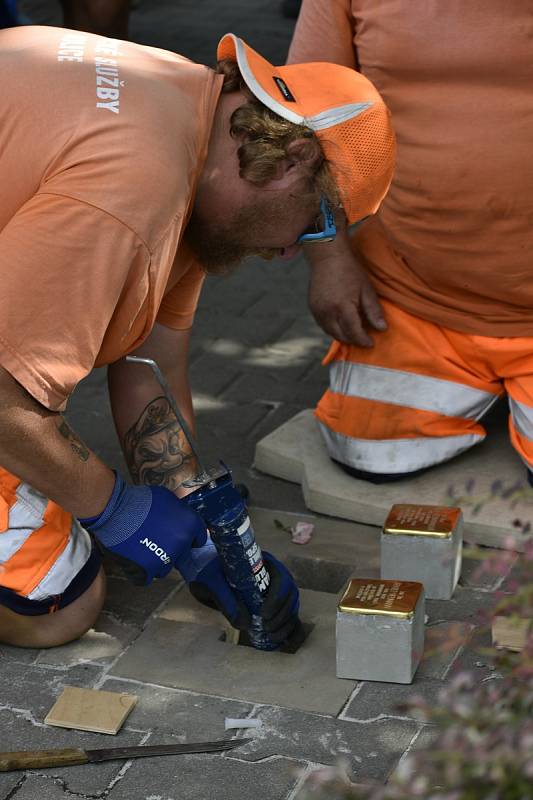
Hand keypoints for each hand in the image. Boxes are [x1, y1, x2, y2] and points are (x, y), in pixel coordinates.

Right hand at [80, 473, 206, 584]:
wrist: (117, 510)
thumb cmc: (140, 500)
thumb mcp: (168, 498)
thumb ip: (180, 511)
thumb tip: (181, 517)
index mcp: (190, 524)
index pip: (199, 538)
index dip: (189, 536)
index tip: (181, 536)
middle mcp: (182, 543)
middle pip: (182, 553)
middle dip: (173, 548)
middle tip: (158, 539)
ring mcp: (166, 559)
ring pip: (166, 566)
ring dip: (158, 560)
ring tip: (144, 548)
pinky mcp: (148, 570)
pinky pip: (149, 578)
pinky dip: (143, 572)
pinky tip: (138, 561)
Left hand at [186, 547, 299, 644]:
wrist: (207, 572)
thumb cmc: (211, 571)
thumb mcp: (214, 582)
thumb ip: (226, 600)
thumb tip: (244, 624)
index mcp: (264, 563)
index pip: (281, 579)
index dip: (277, 598)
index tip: (263, 614)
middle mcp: (275, 575)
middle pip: (291, 595)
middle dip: (282, 615)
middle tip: (267, 628)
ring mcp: (278, 591)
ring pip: (292, 607)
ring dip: (286, 624)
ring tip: (272, 636)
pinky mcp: (277, 607)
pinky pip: (291, 618)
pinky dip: (291, 631)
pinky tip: (284, 643)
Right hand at [306, 229, 385, 345]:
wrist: (328, 257)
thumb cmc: (350, 271)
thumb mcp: (366, 290)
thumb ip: (373, 311)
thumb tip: (382, 329)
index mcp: (342, 307)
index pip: (353, 332)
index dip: (363, 340)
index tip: (371, 343)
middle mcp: (327, 312)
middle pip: (341, 335)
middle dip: (353, 340)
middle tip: (364, 339)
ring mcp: (317, 311)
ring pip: (330, 332)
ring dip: (343, 336)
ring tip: (354, 334)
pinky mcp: (312, 308)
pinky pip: (323, 325)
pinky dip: (333, 329)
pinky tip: (342, 325)